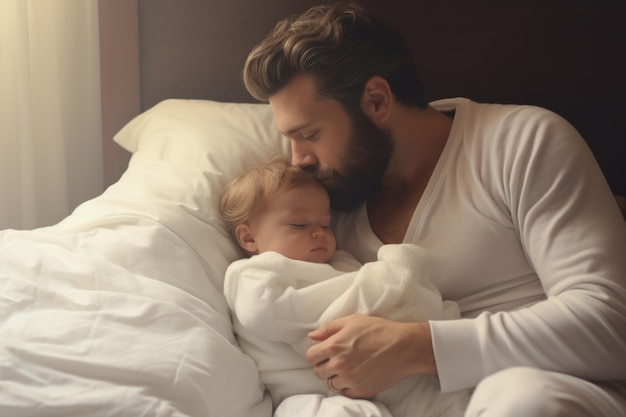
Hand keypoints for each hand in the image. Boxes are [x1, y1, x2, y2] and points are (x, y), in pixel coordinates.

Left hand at [305, 314, 436, 398]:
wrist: (404, 347)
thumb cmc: (379, 330)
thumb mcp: (352, 321)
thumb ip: (329, 328)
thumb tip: (312, 336)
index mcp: (334, 346)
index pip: (311, 356)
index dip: (316, 353)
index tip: (324, 352)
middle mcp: (339, 365)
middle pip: (318, 372)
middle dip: (324, 365)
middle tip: (337, 359)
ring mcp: (350, 380)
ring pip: (330, 383)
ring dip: (336, 376)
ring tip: (348, 368)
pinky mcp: (361, 391)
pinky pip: (345, 392)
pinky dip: (348, 386)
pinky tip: (357, 376)